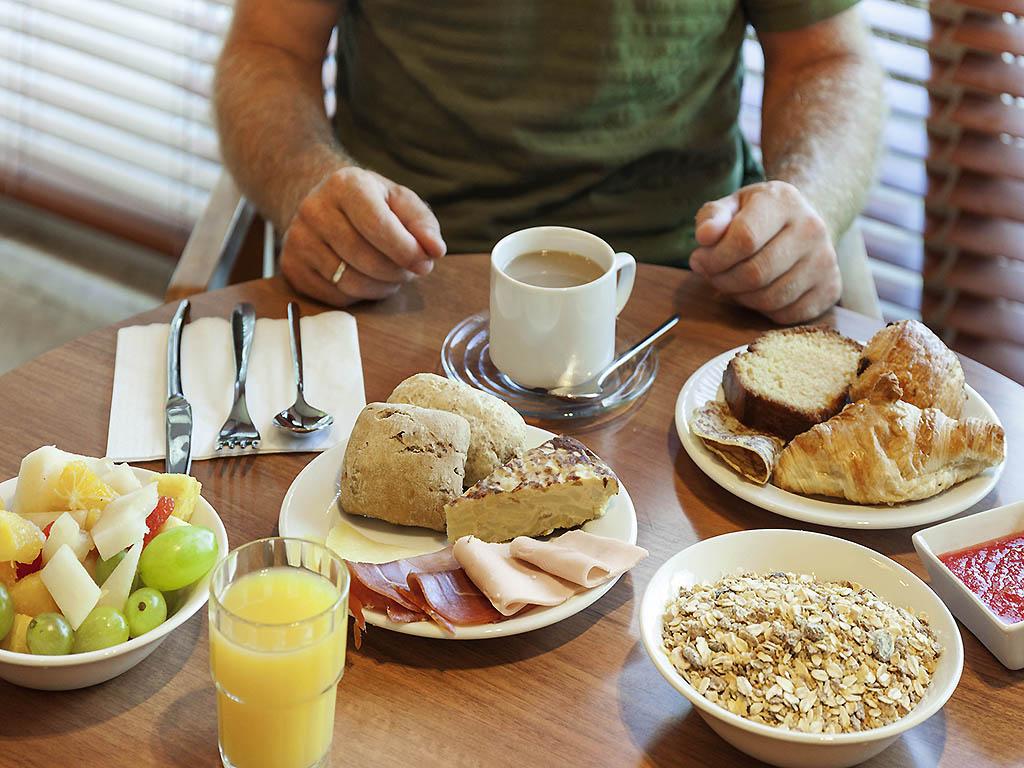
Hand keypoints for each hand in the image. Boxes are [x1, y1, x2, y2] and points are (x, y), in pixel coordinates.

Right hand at [280, 167, 445, 305]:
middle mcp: (314, 209)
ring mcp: (297, 239)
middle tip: (408, 272)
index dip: (406, 252)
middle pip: (365, 259)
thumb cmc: (371, 205)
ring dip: (380, 288)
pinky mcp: (291, 267)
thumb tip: (435, 250)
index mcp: (345, 185)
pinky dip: (358, 295)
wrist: (323, 205)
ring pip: (350, 282)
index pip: (379, 226)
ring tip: (389, 275)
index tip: (424, 264)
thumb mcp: (400, 203)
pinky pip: (334, 296)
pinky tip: (365, 279)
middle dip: (396, 273)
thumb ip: (423, 224)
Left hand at [689, 181, 841, 323]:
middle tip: (712, 275)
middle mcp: (812, 229)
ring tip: (732, 282)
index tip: (701, 259)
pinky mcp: (830, 289)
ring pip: (770, 298)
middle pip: (755, 273)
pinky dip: (762, 310)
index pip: (744, 239)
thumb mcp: (732, 206)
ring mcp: (825, 261)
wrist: (802, 224)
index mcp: (784, 201)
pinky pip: (785, 315)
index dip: (714, 257)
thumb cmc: (758, 217)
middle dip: (723, 280)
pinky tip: (756, 292)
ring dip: (740, 297)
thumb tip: (705, 236)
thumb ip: (713, 217)